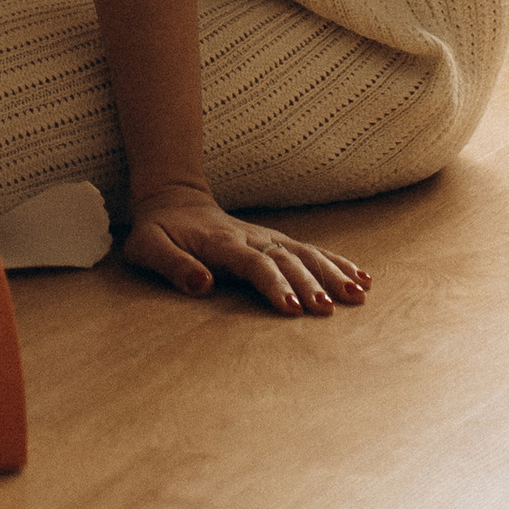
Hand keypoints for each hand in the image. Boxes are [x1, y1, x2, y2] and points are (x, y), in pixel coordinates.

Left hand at [124, 183, 368, 314]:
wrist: (171, 199)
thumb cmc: (157, 231)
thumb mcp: (147, 247)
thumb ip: (173, 266)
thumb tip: (202, 285)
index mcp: (221, 243)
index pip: (254, 264)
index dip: (274, 284)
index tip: (292, 308)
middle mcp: (249, 237)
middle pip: (286, 259)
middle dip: (309, 283)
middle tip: (329, 309)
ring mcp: (265, 236)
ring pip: (305, 252)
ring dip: (332, 272)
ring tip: (358, 294)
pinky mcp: (274, 240)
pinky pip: (310, 249)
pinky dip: (336, 262)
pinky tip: (361, 278)